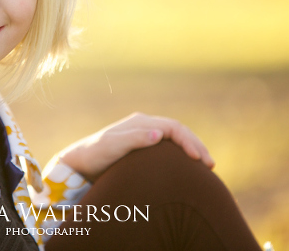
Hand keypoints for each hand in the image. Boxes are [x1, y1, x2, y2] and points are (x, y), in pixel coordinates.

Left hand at [56, 112, 214, 182]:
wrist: (78, 163)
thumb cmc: (94, 155)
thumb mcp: (112, 146)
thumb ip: (133, 139)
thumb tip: (158, 134)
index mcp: (141, 122)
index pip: (174, 127)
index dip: (189, 141)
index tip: (198, 159)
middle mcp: (144, 126)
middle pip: (178, 131)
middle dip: (196, 145)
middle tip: (210, 165)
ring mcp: (143, 135)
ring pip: (175, 138)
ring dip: (192, 148)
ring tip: (206, 165)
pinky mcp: (141, 146)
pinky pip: (168, 147)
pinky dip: (182, 154)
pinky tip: (188, 167)